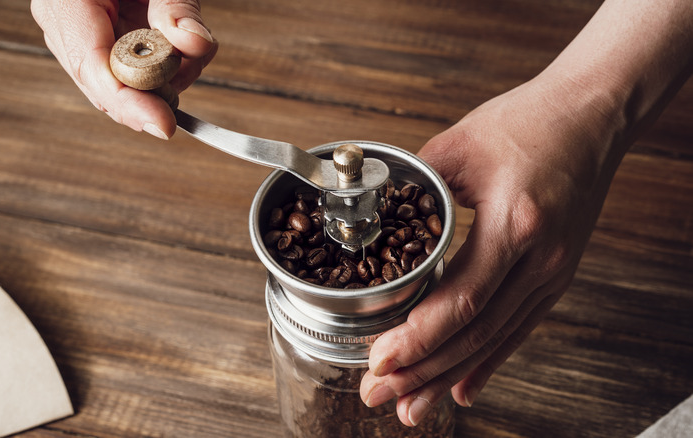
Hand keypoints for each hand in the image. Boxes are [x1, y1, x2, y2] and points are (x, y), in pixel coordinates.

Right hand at [31, 0, 217, 138]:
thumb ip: (178, 6)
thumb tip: (196, 45)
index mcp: (65, 2)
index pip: (93, 67)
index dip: (130, 104)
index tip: (166, 127)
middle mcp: (62, 23)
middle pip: (103, 86)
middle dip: (151, 96)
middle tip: (187, 91)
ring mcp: (76, 34)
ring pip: (116, 85)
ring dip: (162, 83)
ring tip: (188, 52)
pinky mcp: (96, 39)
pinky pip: (123, 73)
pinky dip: (158, 73)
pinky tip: (178, 57)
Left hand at [358, 70, 622, 425]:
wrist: (592, 115)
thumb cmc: (530, 121)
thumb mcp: (460, 145)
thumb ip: (413, 185)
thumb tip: (371, 215)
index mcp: (515, 223)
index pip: (462, 298)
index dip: (418, 337)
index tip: (380, 360)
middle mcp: (540, 258)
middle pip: (475, 332)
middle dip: (422, 371)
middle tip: (378, 395)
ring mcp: (553, 271)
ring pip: (494, 339)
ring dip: (447, 376)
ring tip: (411, 407)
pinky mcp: (555, 275)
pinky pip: (517, 329)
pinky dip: (486, 361)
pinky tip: (460, 389)